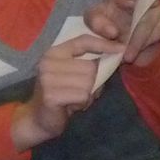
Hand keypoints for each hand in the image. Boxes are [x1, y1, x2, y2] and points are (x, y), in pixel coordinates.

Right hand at [10, 33, 121, 149]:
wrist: (38, 118)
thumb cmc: (61, 94)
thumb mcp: (73, 74)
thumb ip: (89, 64)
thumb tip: (117, 54)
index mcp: (53, 53)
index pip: (83, 41)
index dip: (104, 44)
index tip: (121, 49)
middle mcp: (48, 62)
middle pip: (90, 67)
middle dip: (93, 82)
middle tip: (80, 91)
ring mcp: (47, 78)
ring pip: (88, 82)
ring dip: (87, 94)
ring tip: (75, 98)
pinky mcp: (51, 95)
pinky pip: (82, 96)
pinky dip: (82, 103)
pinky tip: (71, 106)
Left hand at [82, 0, 159, 67]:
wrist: (112, 32)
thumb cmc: (102, 18)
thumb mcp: (93, 19)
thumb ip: (96, 22)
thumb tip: (112, 33)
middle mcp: (145, 1)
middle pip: (147, 19)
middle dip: (137, 39)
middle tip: (127, 55)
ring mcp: (155, 14)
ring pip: (154, 32)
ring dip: (140, 46)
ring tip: (126, 58)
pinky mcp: (159, 28)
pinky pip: (156, 41)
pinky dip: (144, 50)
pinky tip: (134, 56)